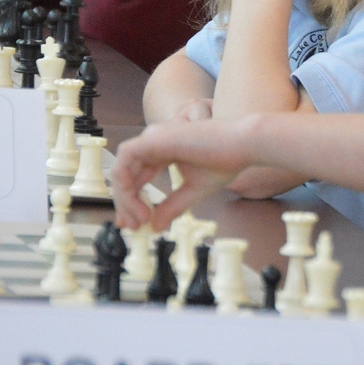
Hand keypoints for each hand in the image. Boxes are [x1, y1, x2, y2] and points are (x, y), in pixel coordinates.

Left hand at [110, 116, 253, 230]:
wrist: (242, 145)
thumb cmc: (225, 161)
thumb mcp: (193, 191)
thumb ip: (173, 206)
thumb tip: (155, 227)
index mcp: (163, 151)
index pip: (137, 177)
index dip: (130, 201)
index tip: (135, 224)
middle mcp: (154, 142)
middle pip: (126, 175)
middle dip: (124, 204)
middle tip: (133, 226)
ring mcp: (153, 138)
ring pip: (121, 168)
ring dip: (124, 196)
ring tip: (141, 218)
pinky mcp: (154, 138)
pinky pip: (125, 158)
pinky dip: (126, 183)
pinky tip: (137, 201)